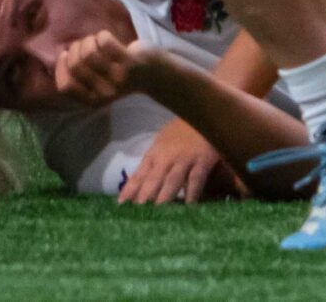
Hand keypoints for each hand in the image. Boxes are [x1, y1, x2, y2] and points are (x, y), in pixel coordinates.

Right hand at [52, 30, 149, 106]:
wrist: (153, 74)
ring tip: (97, 41)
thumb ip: (80, 76)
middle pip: (75, 65)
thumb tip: (61, 57)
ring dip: (89, 40)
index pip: (65, 86)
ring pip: (88, 52)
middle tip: (85, 45)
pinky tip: (108, 38)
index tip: (65, 55)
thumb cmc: (120, 74)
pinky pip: (105, 42)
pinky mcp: (129, 63)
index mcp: (94, 101)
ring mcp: (117, 78)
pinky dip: (103, 35)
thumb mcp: (98, 83)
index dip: (61, 67)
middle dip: (76, 48)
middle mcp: (104, 93)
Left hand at [118, 118, 237, 205]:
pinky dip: (192, 193)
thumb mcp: (164, 141)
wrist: (203, 112)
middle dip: (143, 197)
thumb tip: (142, 181)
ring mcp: (184, 159)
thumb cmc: (183, 129)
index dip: (130, 189)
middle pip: (153, 179)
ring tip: (156, 213)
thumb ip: (155, 160)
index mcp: (155, 152)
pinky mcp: (202, 160)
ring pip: (171, 181)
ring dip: (163, 197)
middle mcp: (167, 156)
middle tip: (135, 213)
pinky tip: (188, 206)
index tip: (121, 204)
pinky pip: (195, 179)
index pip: (140, 174)